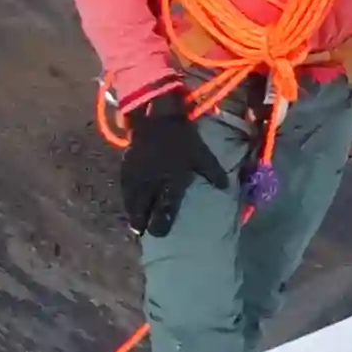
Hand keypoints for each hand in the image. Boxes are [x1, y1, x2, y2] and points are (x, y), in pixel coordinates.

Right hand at [112, 91, 227, 232]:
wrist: (157, 119)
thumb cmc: (181, 138)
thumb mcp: (201, 154)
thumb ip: (213, 172)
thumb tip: (226, 188)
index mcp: (171, 180)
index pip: (165, 208)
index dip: (161, 223)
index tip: (159, 233)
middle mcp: (152, 182)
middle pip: (143, 209)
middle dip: (142, 222)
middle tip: (142, 232)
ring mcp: (137, 177)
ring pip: (131, 201)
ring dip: (133, 213)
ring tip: (135, 225)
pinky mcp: (126, 169)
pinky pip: (125, 190)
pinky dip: (127, 199)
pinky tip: (129, 203)